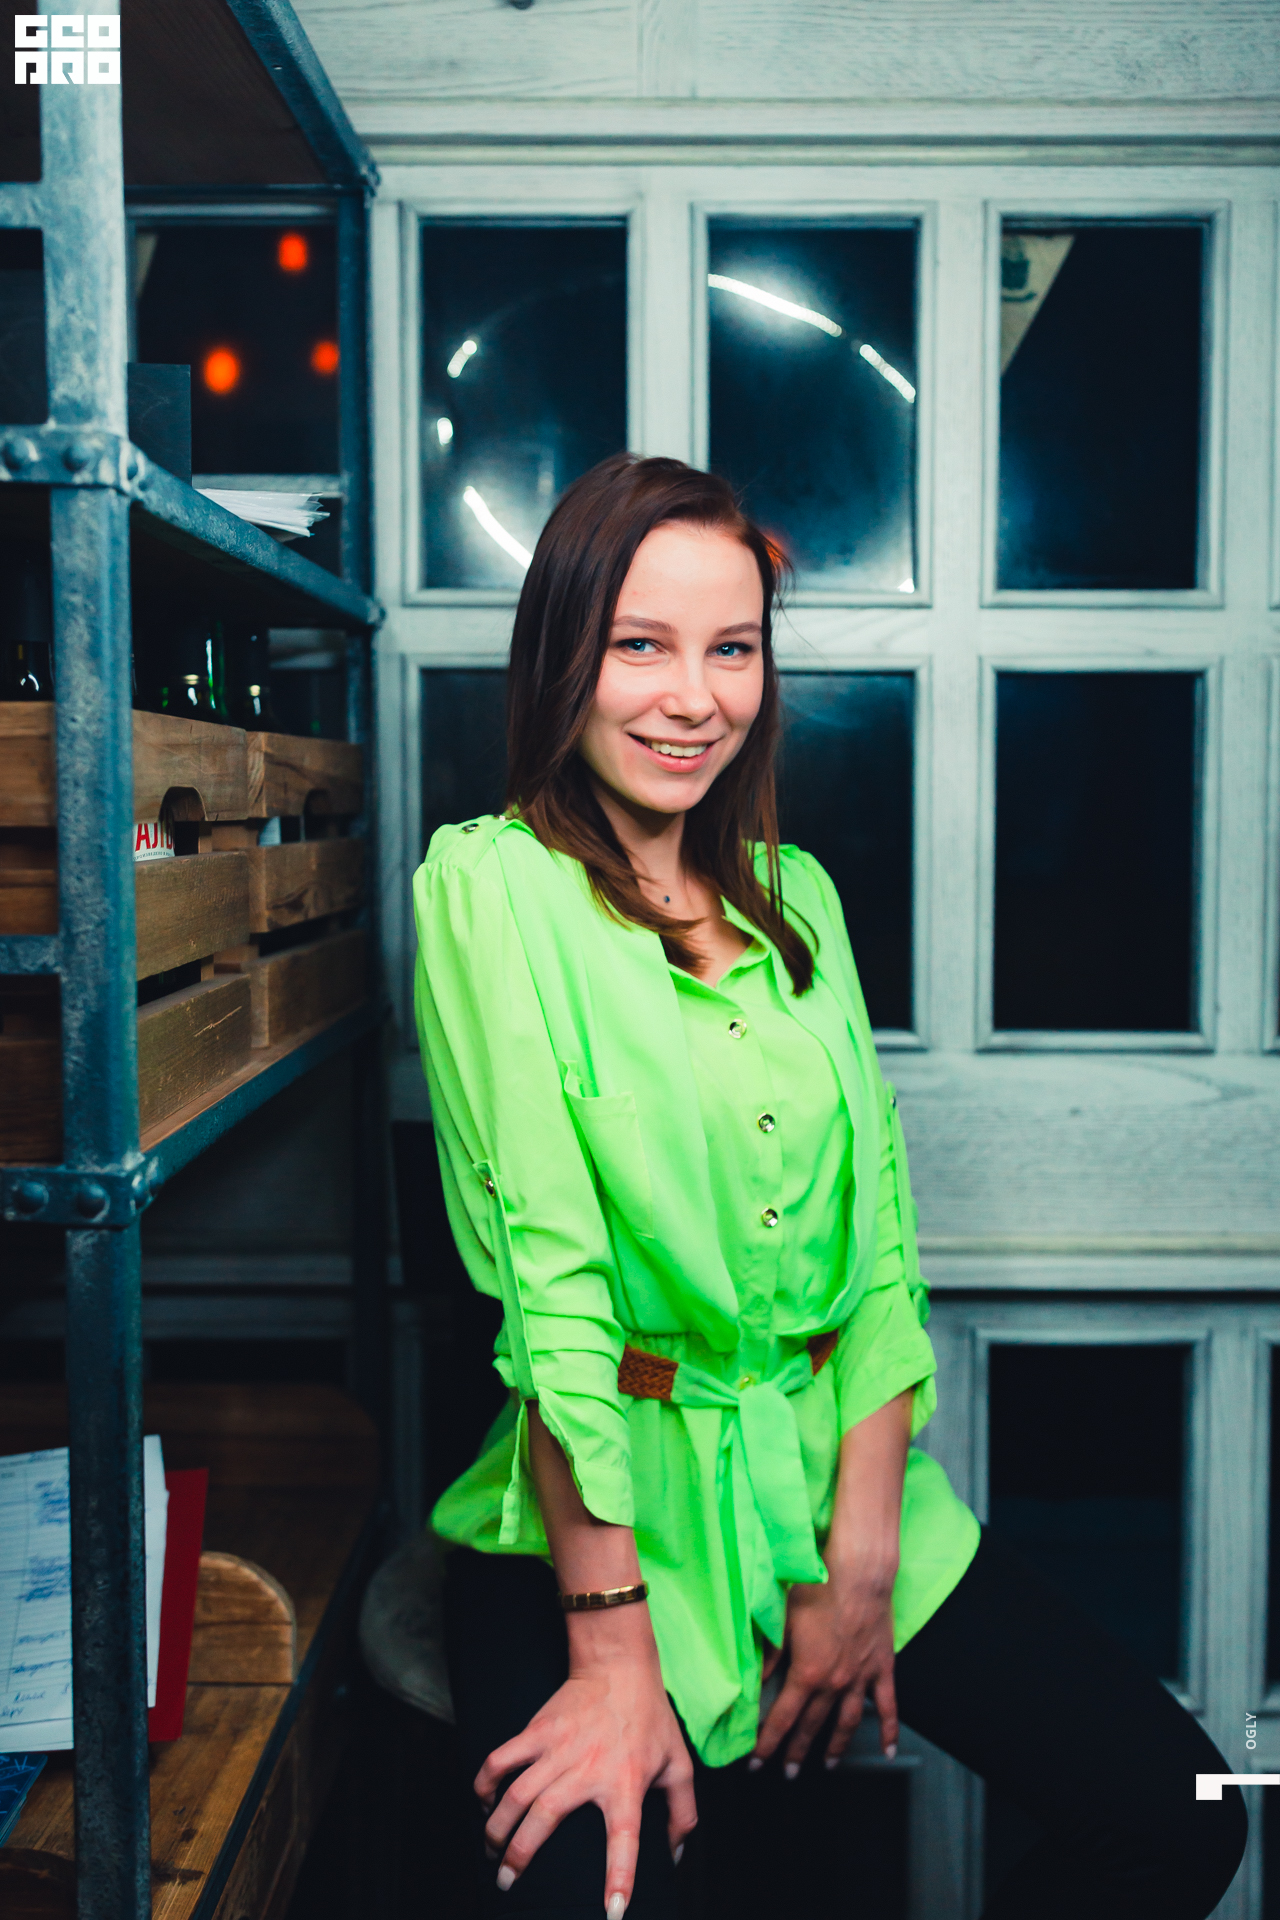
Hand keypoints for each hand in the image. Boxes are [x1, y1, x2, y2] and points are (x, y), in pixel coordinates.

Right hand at [476, 1623, 696, 1917]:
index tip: (611, 1912)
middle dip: (519, 1856)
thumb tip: (673, 1858)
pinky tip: (483, 1802)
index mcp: (627, 1782)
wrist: (619, 1665)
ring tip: (491, 1852)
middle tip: (506, 1882)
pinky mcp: (537, 1730)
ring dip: (497, 1828)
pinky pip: (501, 1759)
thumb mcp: (679, 1764)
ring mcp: (558, 1749)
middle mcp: (588, 1769)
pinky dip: (485, 1782)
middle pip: (544, 1819)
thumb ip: (683, 1814)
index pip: (625, 1838)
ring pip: (516, 1795)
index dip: (619, 1877)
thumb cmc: (650, 1717)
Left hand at [752, 1555, 898, 1774]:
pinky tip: (889, 1752)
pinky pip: (887, 1707)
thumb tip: (751, 1684)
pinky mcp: (882, 1669)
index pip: (782, 1718)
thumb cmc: (817, 1590)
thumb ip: (769, 1656)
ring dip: (835, 1747)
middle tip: (787, 1774)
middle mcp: (834, 1684)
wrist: (859, 1574)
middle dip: (796, 1752)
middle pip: (812, 1726)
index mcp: (806, 1674)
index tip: (756, 1765)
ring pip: (846, 1723)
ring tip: (826, 1764)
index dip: (767, 1743)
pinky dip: (889, 1731)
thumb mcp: (783, 1622)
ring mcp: (860, 1679)